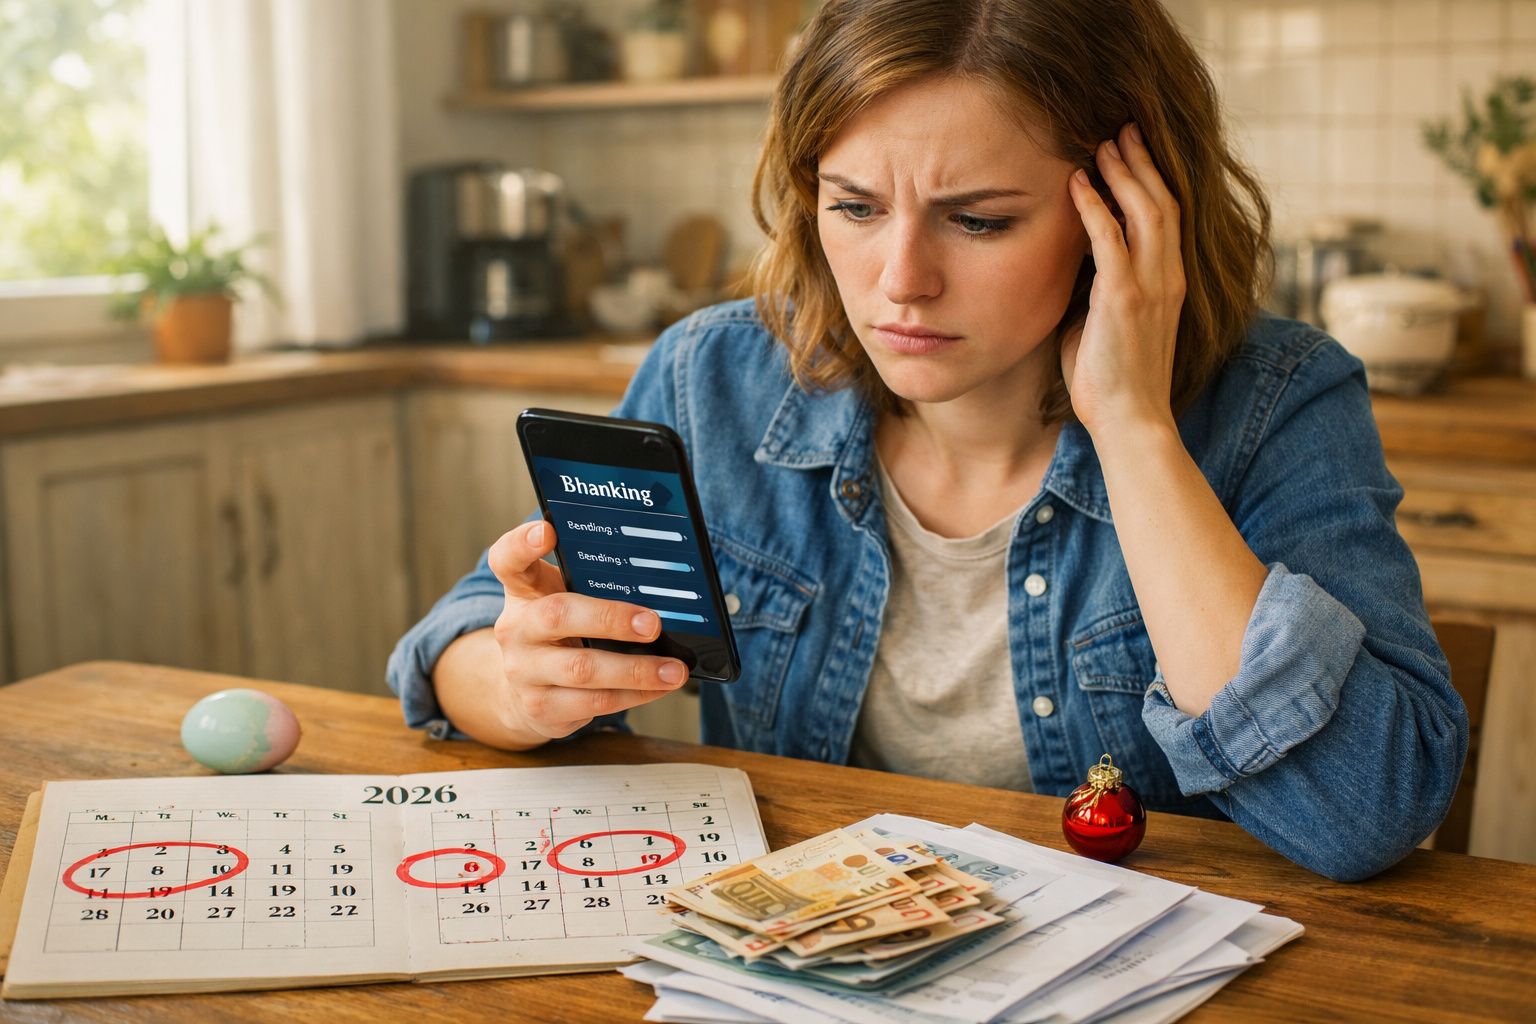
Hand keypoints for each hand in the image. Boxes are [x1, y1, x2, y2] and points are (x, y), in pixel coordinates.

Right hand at [486, 520, 688, 740]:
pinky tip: (658, 687)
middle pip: (557, 615)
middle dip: (610, 619)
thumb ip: (591, 585)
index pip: (508, 559)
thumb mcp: (563, 599)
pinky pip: (594, 702)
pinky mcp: (540, 706)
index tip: (548, 530)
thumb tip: (658, 582)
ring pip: (582, 669)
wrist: (522, 693)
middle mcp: (516, 628)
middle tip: (652, 624)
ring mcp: (524, 670)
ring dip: (635, 670)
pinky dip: (634, 695)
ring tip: (673, 669)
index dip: (523, 543)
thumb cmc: (558, 634)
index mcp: (523, 591)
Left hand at [1062, 121, 1185, 435]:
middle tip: (1121, 130)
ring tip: (1102, 143)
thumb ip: (1099, 289)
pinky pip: (1111, 240)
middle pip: (1162, 202)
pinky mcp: (1124, 299)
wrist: (1131, 421)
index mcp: (1169, 283)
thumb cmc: (1111, 380)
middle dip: (1141, 162)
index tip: (1131, 151)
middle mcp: (1167, 277)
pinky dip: (1094, 207)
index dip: (1151, 180)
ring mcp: (1151, 286)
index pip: (1167, 217)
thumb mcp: (1107, 323)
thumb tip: (1073, 264)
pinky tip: (1077, 184)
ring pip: (1145, 211)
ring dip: (1122, 174)